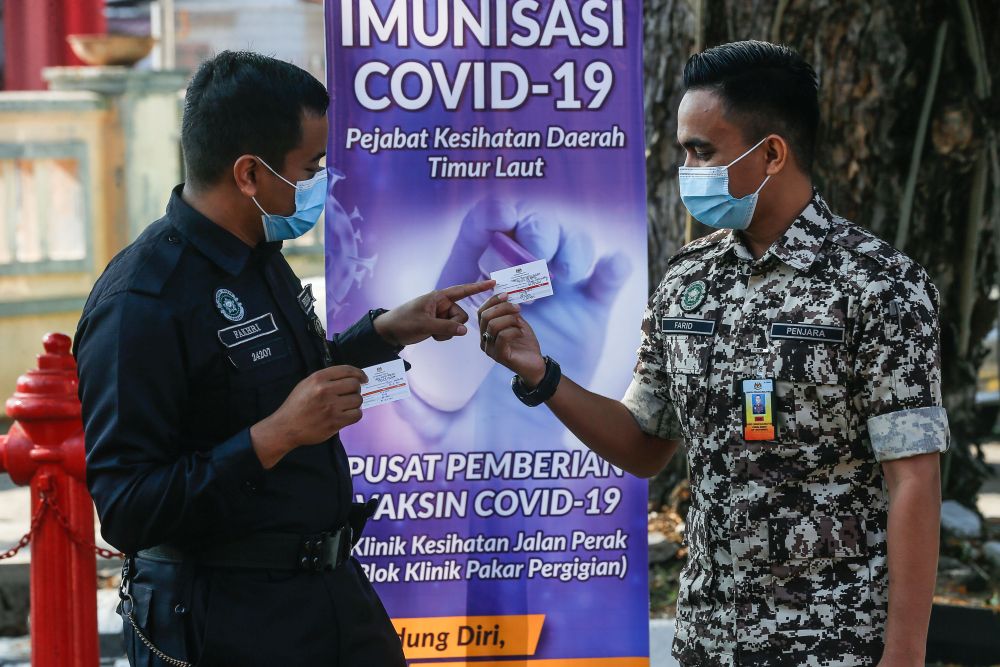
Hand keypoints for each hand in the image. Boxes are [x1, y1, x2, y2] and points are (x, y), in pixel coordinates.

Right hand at [250, 365, 367, 467]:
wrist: (286, 427)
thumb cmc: (296, 406)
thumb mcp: (306, 384)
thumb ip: (326, 379)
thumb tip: (349, 377)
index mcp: (318, 378)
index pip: (346, 370)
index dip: (359, 373)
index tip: (363, 378)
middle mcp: (325, 390)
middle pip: (355, 385)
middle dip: (356, 389)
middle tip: (351, 394)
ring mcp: (331, 407)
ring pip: (358, 400)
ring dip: (355, 403)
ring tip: (346, 406)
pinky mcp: (335, 422)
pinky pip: (357, 415)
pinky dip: (355, 414)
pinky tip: (347, 415)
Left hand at [373, 280, 494, 345]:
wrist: (389, 331)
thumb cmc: (403, 322)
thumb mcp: (424, 325)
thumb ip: (446, 327)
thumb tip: (465, 330)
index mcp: (439, 297)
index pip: (462, 290)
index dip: (478, 287)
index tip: (494, 282)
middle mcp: (442, 304)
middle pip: (461, 315)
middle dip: (453, 325)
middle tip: (436, 329)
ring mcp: (441, 314)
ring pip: (457, 324)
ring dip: (447, 332)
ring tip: (432, 333)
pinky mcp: (439, 323)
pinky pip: (451, 330)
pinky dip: (444, 335)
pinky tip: (431, 335)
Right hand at [477, 293, 545, 385]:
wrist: (536, 364)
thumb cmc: (525, 343)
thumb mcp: (517, 323)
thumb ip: (510, 312)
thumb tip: (506, 295)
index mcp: (486, 331)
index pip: (481, 312)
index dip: (492, 301)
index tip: (506, 294)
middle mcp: (484, 340)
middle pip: (485, 317)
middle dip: (502, 308)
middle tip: (518, 308)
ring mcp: (490, 349)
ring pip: (493, 325)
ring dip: (510, 319)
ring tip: (520, 323)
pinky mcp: (500, 356)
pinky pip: (502, 336)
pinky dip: (514, 330)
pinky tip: (521, 333)